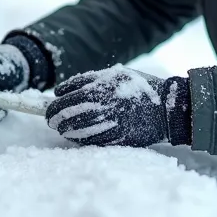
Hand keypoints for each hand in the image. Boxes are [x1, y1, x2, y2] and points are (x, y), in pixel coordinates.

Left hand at [44, 65, 191, 146]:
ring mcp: (114, 121)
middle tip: (50, 119)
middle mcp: (108, 103)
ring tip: (60, 128)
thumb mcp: (118, 75)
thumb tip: (62, 91)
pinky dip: (80, 139)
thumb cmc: (140, 88)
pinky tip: (74, 137)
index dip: (58, 100)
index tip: (52, 102)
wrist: (167, 109)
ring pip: (79, 128)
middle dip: (56, 116)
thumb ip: (91, 80)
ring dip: (66, 129)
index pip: (71, 93)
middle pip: (71, 111)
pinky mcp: (120, 137)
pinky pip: (94, 141)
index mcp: (106, 85)